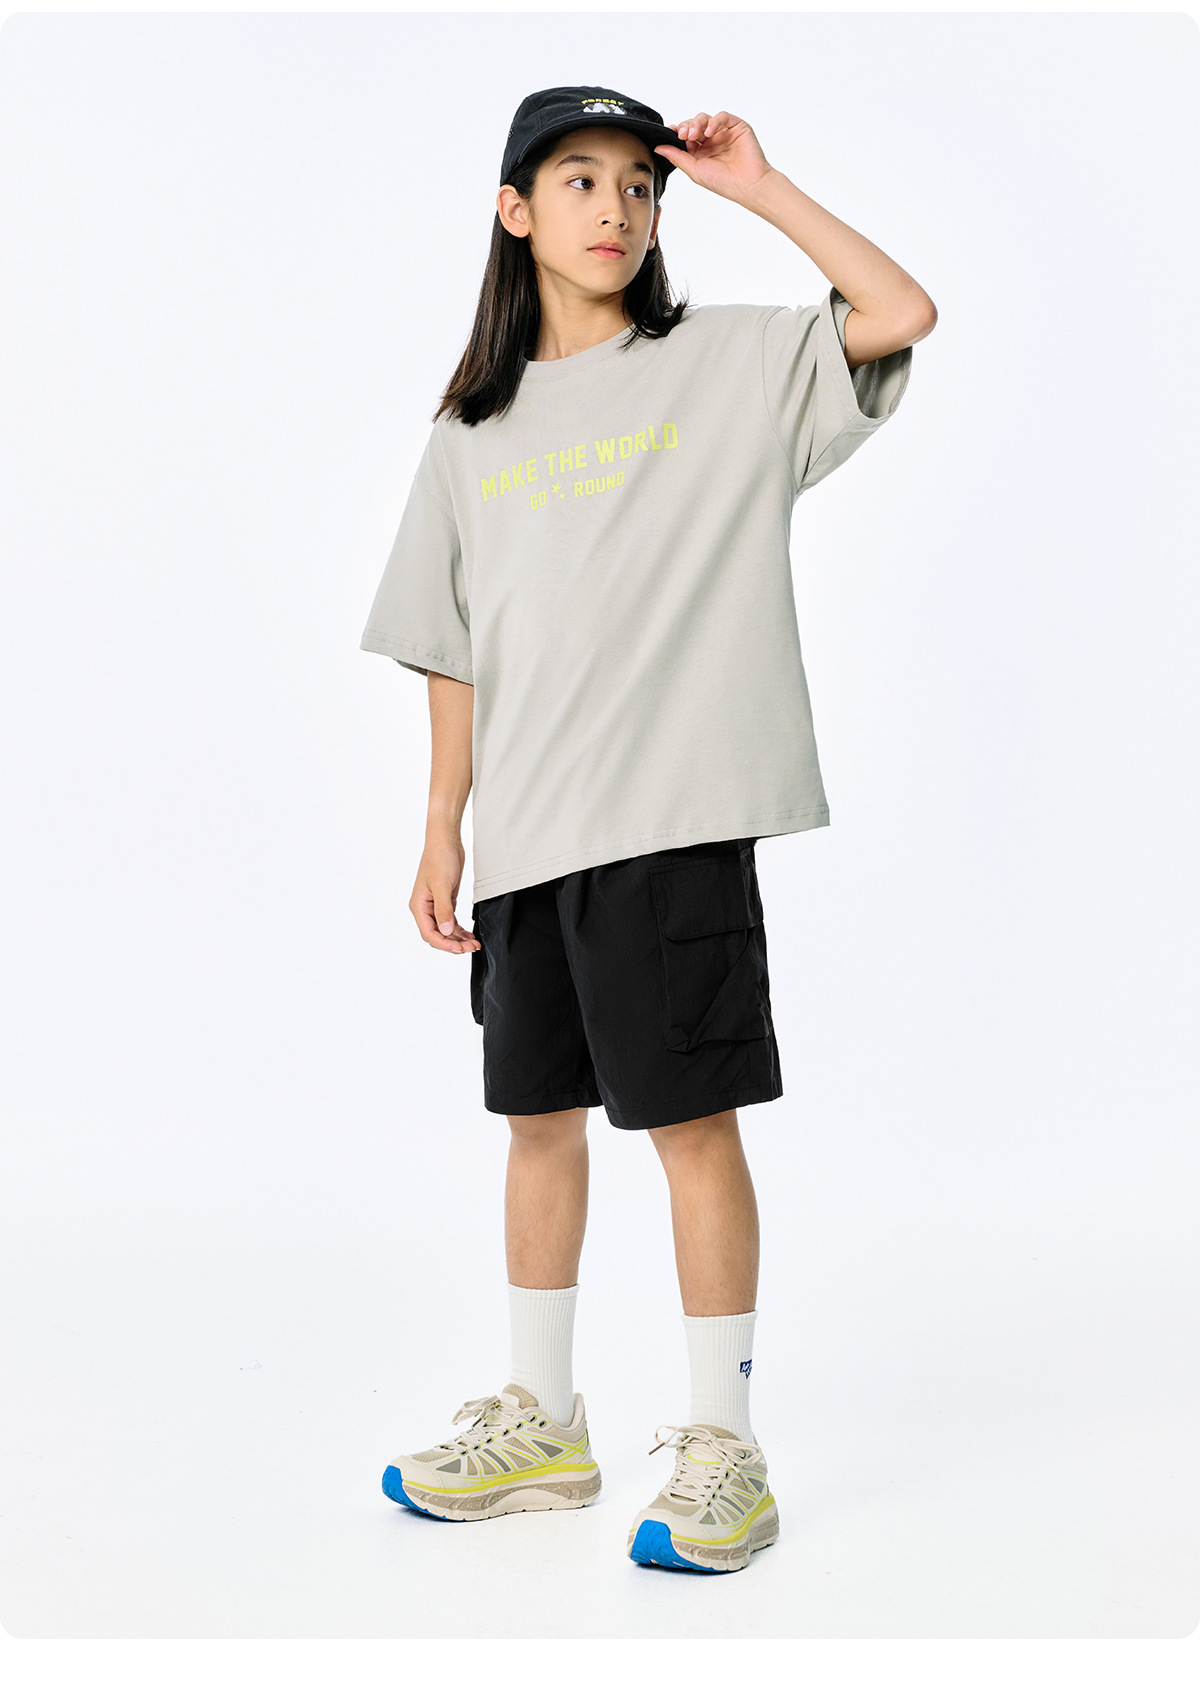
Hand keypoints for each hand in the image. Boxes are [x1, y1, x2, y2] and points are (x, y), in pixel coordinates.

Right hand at [411, 836, 479, 953]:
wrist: (446, 841)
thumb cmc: (439, 858)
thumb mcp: (442, 885)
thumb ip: (444, 909)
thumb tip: (446, 931)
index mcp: (418, 906)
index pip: (429, 933)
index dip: (444, 943)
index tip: (460, 948)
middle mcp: (425, 908)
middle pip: (437, 935)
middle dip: (453, 944)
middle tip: (471, 948)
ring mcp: (435, 905)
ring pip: (445, 930)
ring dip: (458, 939)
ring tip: (474, 944)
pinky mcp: (445, 901)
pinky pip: (451, 922)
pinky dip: (459, 930)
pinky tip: (469, 935)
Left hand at [654, 110, 774, 201]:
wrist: (747, 185)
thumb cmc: (723, 182)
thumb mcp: (694, 170)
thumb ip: (677, 157)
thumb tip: (658, 148)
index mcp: (700, 151)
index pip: (685, 135)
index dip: (678, 131)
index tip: (671, 132)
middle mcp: (711, 140)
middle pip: (693, 124)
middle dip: (686, 127)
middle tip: (684, 135)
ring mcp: (723, 132)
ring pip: (705, 118)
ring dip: (697, 123)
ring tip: (695, 134)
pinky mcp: (736, 126)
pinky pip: (722, 116)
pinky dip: (714, 121)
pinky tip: (710, 132)